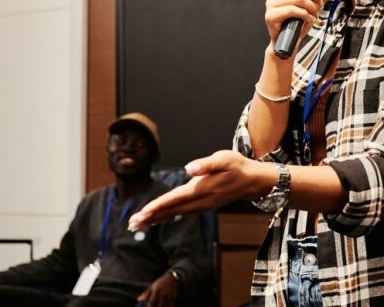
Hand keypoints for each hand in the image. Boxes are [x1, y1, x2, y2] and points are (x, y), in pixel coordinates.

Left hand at [128, 150, 271, 230]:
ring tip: (137, 225)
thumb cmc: (237, 166)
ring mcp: (200, 206)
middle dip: (150, 217)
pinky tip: (157, 219)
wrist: (252, 180)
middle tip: (131, 224)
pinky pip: (179, 214)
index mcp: (201, 189)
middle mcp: (199, 201)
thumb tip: (189, 168)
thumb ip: (205, 164)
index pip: (174, 199)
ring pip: (173, 215)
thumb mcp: (224, 159)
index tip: (142, 212)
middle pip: (170, 211)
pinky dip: (166, 217)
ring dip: (155, 219)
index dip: (157, 205)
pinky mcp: (202, 206)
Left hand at [136, 272, 177, 306]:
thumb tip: (138, 299)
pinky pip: (171, 306)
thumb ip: (145, 294)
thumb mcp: (152, 286)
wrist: (172, 278)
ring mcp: (169, 297)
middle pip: (159, 306)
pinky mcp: (174, 298)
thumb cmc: (160, 283)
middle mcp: (163, 294)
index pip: (152, 301)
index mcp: (157, 291)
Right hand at [265, 0, 340, 50]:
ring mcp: (271, 3)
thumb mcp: (314, 4)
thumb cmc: (299, 21)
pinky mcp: (271, 15)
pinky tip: (308, 20)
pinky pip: (293, 10)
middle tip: (320, 5)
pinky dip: (306, 15)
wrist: (289, 42)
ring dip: (312, 7)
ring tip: (315, 14)